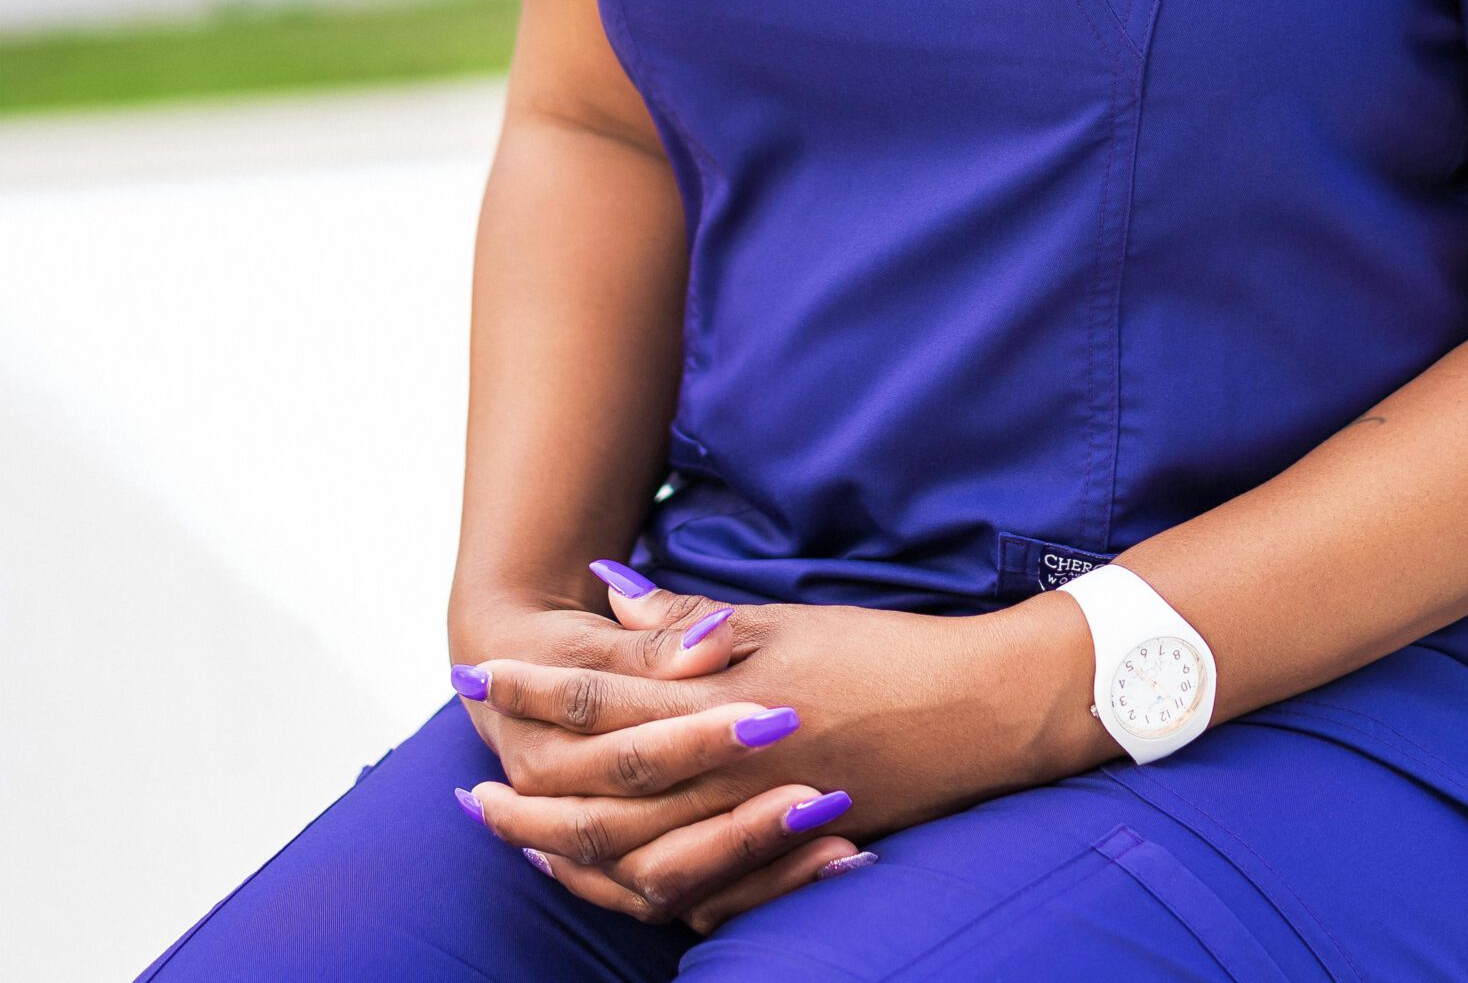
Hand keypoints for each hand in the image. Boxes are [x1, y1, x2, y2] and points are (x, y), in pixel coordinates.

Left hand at [462, 573, 1104, 931]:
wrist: (979, 709)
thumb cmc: (883, 651)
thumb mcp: (784, 620)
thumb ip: (692, 620)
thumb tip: (609, 593)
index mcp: (725, 698)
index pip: (602, 699)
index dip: (533, 690)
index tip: (476, 676)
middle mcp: (731, 769)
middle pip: (601, 798)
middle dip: (527, 797)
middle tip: (468, 798)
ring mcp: (758, 822)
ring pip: (638, 860)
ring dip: (571, 857)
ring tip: (521, 849)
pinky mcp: (788, 855)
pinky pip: (699, 894)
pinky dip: (646, 894)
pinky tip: (614, 887)